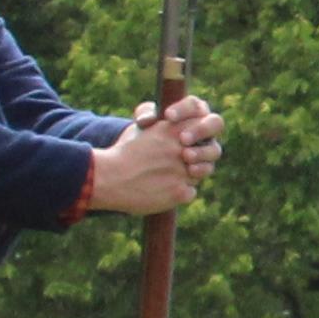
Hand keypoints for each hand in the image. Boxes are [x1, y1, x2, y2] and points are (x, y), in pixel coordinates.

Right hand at [84, 93, 223, 216]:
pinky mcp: (179, 192)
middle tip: (187, 159)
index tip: (189, 140)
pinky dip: (179, 194)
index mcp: (175, 129)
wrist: (106, 178)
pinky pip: (191, 193)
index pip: (210, 124)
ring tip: (169, 176)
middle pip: (212, 151)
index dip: (204, 132)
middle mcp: (182, 149)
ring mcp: (183, 171)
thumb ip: (165, 125)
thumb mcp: (142, 128)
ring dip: (190, 176)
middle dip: (204, 156)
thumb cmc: (123, 152)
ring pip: (201, 173)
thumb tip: (175, 123)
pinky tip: (162, 191)